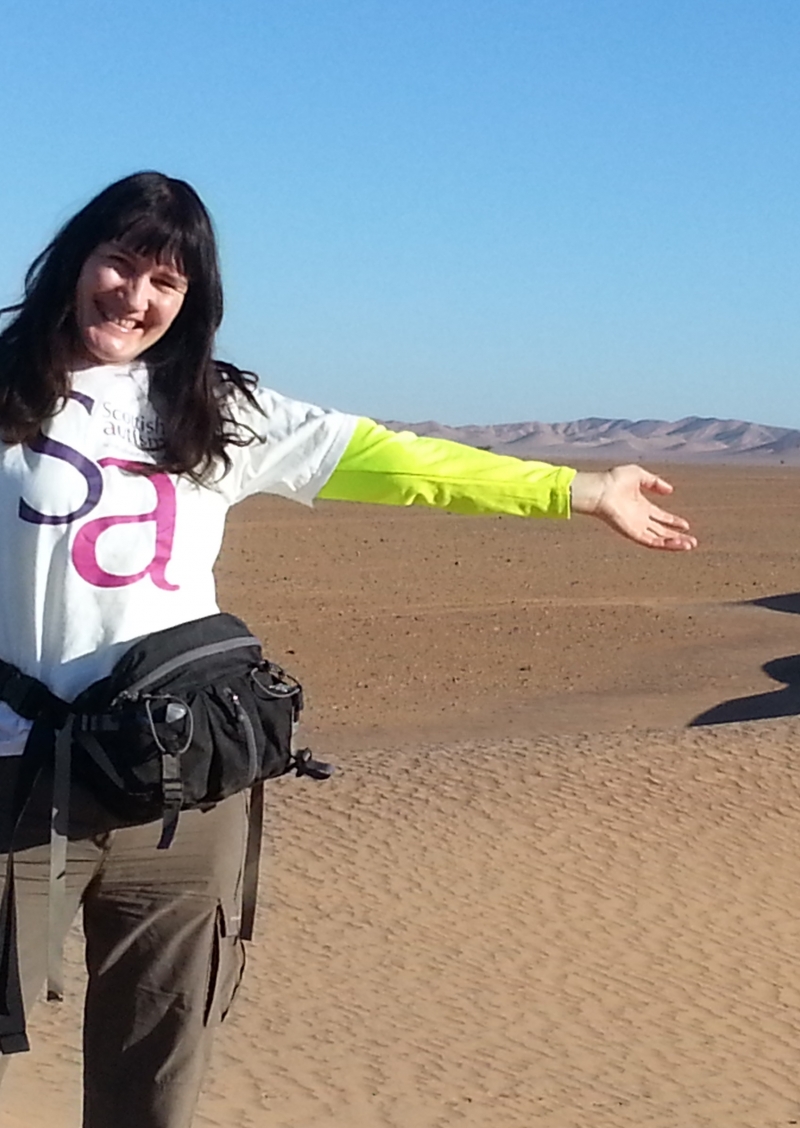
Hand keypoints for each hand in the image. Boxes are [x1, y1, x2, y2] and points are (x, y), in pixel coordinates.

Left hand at [570, 466, 696, 550]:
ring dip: (674, 543)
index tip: (686, 525)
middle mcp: (640, 519)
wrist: (600, 490)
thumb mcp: (639, 475)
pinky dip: (665, 544)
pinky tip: (678, 544)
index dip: (673, 521)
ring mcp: (636, 527)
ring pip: (659, 539)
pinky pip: (651, 542)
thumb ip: (655, 482)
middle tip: (693, 541)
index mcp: (641, 506)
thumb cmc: (613, 480)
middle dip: (678, 536)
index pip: (660, 517)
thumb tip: (670, 490)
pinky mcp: (633, 533)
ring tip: (690, 545)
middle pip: (662, 531)